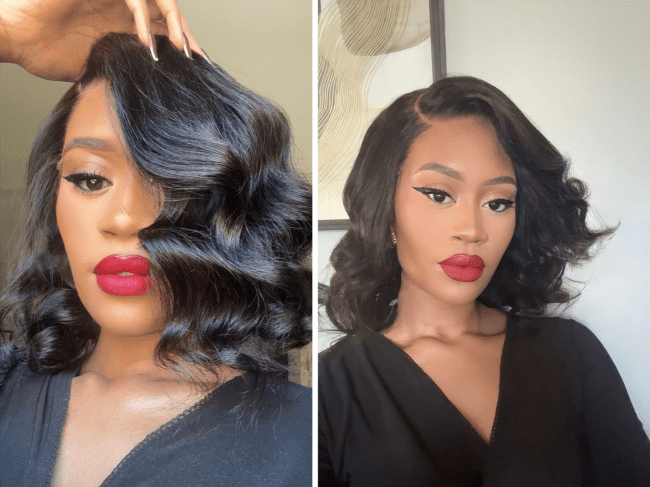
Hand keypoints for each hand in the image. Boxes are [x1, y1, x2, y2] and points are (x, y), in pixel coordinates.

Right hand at [0, 0, 201, 80]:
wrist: (18, 39)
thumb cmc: (49, 53)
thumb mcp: (99, 67)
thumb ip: (124, 70)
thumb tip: (150, 95)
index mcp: (125, 23)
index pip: (164, 28)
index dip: (183, 44)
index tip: (198, 66)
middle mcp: (123, 6)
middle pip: (168, 12)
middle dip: (186, 34)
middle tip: (197, 58)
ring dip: (174, 23)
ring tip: (180, 49)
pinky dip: (144, 18)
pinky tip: (147, 43)